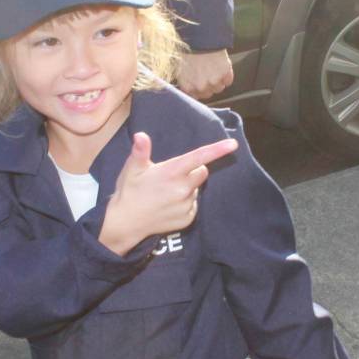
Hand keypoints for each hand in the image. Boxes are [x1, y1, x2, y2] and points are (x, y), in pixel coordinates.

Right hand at [99, 131, 237, 254]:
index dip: (217, 150)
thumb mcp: (132, 168)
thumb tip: (141, 135)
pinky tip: (169, 204)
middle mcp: (183, 189)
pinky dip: (185, 203)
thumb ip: (140, 151)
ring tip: (166, 192)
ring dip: (187, 188)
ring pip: (196, 189)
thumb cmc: (130, 191)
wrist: (125, 222)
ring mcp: (186, 205)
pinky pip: (193, 205)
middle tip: (173, 175)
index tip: (233, 144)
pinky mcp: (187, 219)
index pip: (199, 157)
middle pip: (202, 172)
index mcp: (171, 173)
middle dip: (193, 170)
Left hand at [176, 49, 233, 99]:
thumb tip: (189, 89)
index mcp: (188, 87)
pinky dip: (226, 75)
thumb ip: (185, 82)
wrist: (200, 37)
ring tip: (214, 68)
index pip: (196, 97)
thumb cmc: (189, 49)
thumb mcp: (180, 68)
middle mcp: (201, 87)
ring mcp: (214, 81)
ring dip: (218, 80)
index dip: (198, 90)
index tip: (199, 83)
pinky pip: (228, 81)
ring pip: (219, 88)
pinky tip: (221, 66)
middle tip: (207, 74)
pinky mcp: (226, 74)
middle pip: (208, 94)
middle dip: (208, 86)